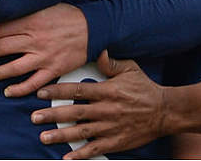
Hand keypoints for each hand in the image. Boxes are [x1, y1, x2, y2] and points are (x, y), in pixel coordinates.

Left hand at [0, 3, 87, 96]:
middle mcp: (35, 40)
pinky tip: (8, 92)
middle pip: (2, 48)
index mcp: (30, 22)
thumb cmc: (66, 15)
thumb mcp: (42, 7)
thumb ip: (23, 13)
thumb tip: (0, 14)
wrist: (95, 27)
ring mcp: (45, 56)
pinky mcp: (55, 69)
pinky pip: (35, 82)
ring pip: (15, 67)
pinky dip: (21, 89)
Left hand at [32, 51, 164, 158]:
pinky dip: (81, 154)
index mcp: (107, 91)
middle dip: (53, 115)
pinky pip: (96, 149)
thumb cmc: (145, 88)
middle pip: (75, 112)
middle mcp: (107, 110)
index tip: (40, 92)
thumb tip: (97, 50)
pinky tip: (66, 157)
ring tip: (43, 137)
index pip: (77, 90)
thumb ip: (110, 62)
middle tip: (34, 117)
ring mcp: (111, 127)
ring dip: (61, 135)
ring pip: (82, 132)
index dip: (57, 91)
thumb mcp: (130, 69)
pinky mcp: (116, 142)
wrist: (166, 112)